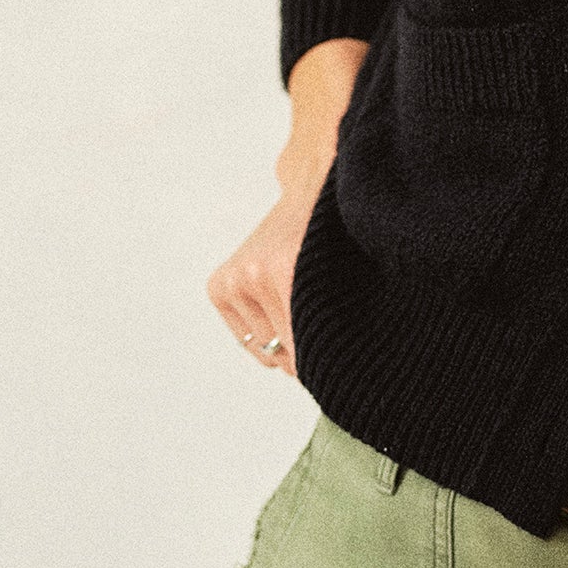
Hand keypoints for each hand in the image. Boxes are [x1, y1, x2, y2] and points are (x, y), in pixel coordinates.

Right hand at [206, 155, 329, 377]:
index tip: (338, 370)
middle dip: (310, 356)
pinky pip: (247, 340)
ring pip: (267, 351)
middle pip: (286, 355)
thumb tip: (332, 375)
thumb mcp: (348, 278)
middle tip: (327, 342)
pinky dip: (267, 338)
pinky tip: (283, 315)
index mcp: (289, 271)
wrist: (314, 191)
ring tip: (308, 318)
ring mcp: (236, 280)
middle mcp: (256, 276)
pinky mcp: (220, 285)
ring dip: (288, 347)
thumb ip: (339, 323)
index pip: (305, 350)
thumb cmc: (337, 239)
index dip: (326, 365)